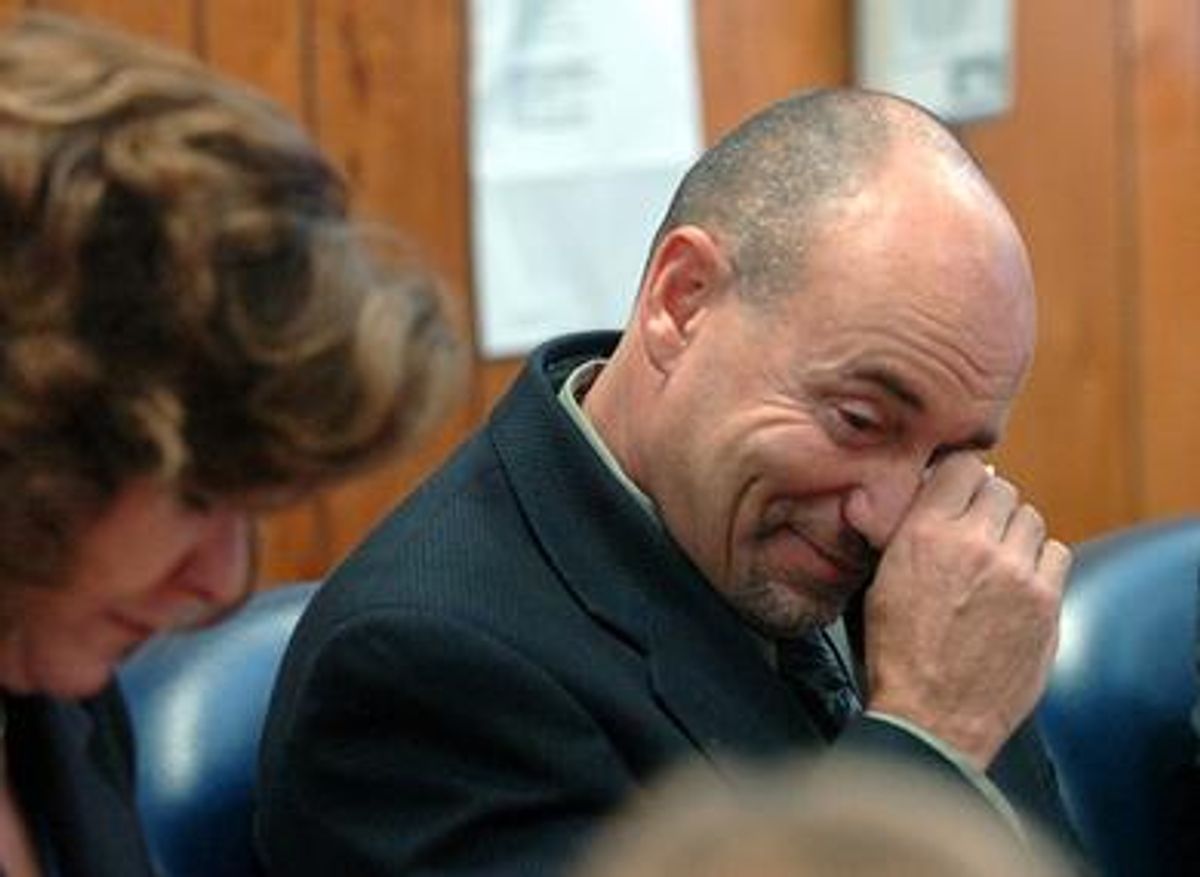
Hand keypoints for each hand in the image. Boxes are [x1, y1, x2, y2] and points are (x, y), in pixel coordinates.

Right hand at [862, 454, 1071, 767]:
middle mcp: (974, 544)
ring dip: (1015, 532)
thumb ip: (903, 530)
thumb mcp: (879, 581)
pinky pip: (1057, 554)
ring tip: (996, 560)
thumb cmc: (897, 655)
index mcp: (925, 534)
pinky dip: (1040, 563)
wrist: (931, 717)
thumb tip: (919, 492)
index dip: (960, 476)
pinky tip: (1019, 583)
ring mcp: (1016, 573)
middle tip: (975, 530)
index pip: (962, 466)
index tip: (957, 489)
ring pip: (1031, 519)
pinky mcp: (1046, 603)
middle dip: (988, 504)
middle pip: (1002, 488)